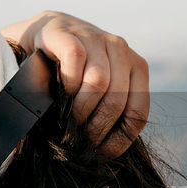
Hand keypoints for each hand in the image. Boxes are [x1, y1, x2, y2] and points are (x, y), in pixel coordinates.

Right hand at [1, 10, 149, 159]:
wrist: (48, 34)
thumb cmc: (75, 71)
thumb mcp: (99, 90)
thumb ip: (110, 111)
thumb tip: (105, 154)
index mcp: (136, 67)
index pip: (138, 113)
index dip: (119, 139)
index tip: (99, 153)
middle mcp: (121, 50)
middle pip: (117, 100)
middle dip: (96, 127)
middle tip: (79, 139)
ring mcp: (96, 38)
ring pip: (98, 82)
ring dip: (81, 108)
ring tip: (69, 118)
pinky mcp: (70, 34)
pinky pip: (75, 61)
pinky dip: (68, 83)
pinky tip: (61, 90)